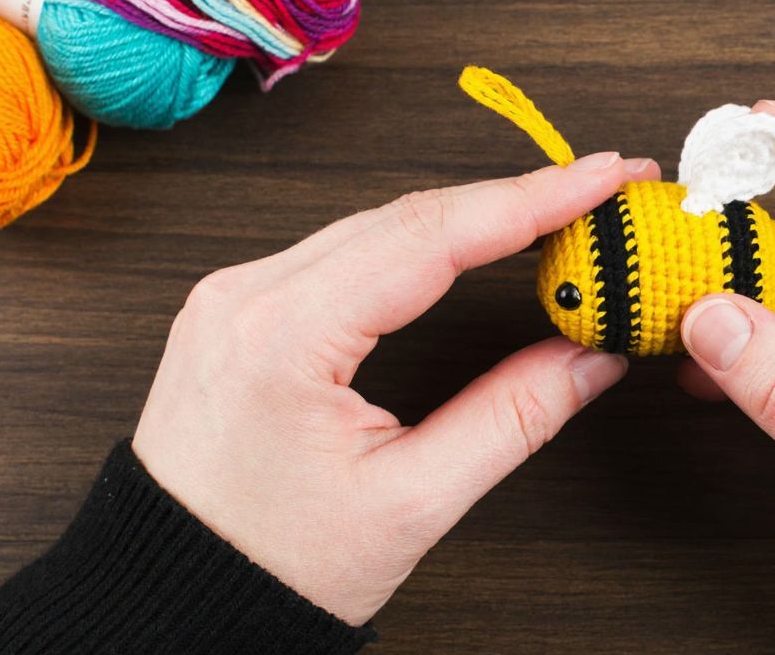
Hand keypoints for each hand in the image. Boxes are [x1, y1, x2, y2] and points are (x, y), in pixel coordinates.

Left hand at [132, 151, 658, 624]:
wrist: (172, 597)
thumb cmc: (267, 563)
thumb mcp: (411, 501)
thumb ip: (513, 418)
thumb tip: (590, 356)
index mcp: (282, 336)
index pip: (431, 235)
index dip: (531, 199)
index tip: (602, 176)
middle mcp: (248, 296)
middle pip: (408, 214)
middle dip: (516, 195)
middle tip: (601, 187)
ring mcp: (237, 296)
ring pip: (378, 223)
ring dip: (471, 212)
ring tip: (556, 207)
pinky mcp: (243, 309)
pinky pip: (347, 247)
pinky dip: (421, 237)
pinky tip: (469, 237)